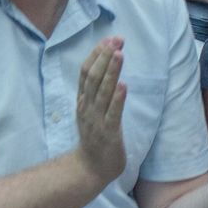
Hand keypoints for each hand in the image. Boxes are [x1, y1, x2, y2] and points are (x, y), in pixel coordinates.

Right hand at [75, 38, 127, 184]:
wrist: (90, 168)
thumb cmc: (95, 135)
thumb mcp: (91, 109)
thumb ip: (96, 90)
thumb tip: (107, 64)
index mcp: (83, 100)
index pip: (87, 72)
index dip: (97, 54)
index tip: (109, 39)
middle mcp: (87, 107)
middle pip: (94, 78)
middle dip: (105, 57)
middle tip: (116, 40)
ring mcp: (96, 120)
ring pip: (103, 92)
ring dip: (111, 72)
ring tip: (119, 54)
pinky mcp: (108, 132)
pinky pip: (113, 113)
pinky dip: (118, 99)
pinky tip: (124, 85)